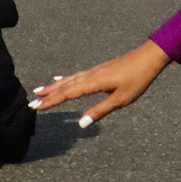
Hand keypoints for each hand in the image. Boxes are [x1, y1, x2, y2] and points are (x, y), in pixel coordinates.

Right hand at [30, 41, 171, 126]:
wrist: (149, 57)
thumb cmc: (138, 79)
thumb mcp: (121, 99)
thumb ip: (100, 110)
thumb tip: (81, 124)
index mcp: (93, 83)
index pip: (67, 94)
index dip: (51, 101)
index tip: (35, 107)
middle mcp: (90, 75)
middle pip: (65, 86)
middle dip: (48, 94)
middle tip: (31, 102)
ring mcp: (95, 71)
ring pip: (70, 79)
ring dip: (54, 86)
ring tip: (40, 90)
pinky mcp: (100, 70)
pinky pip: (77, 75)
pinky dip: (66, 78)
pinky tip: (61, 78)